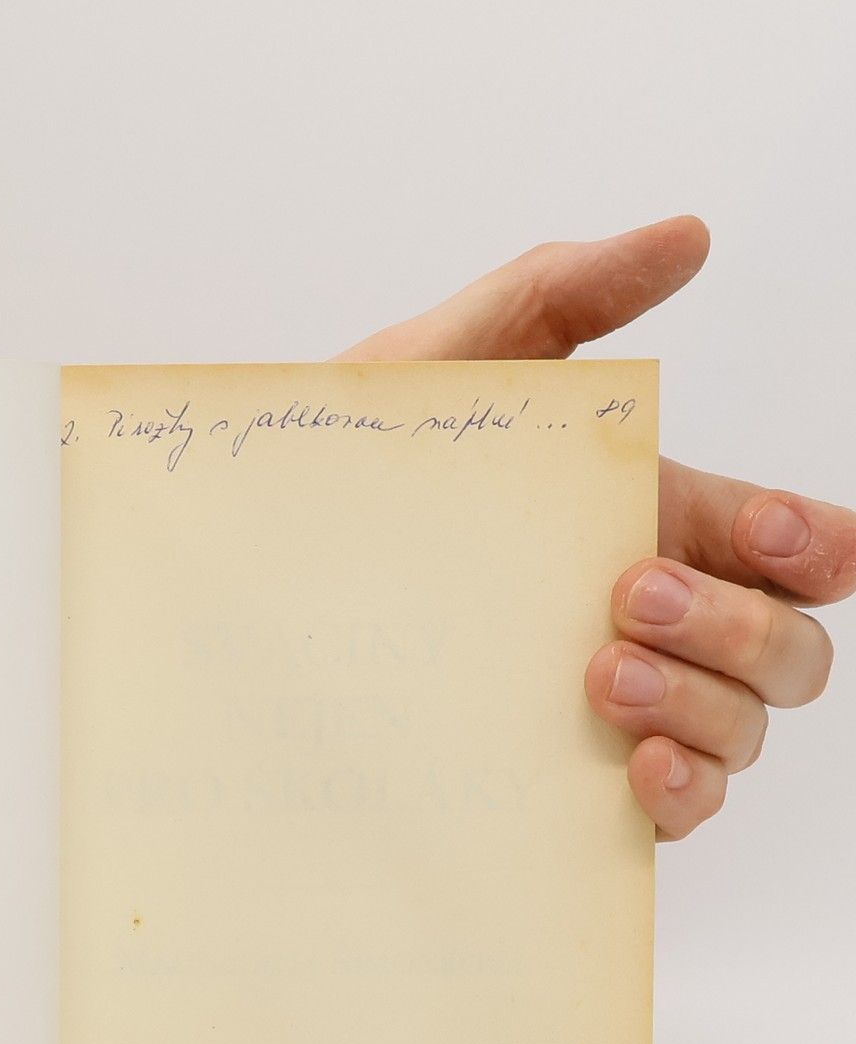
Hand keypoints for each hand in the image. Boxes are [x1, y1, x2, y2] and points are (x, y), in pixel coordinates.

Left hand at [338, 217, 845, 837]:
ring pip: (743, 728)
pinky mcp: (566, 782)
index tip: (763, 529)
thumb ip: (556, 296)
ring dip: (703, 703)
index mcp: (648, 519)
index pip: (795, 549)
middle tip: (623, 592)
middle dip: (737, 624)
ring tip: (595, 672)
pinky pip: (677, 808)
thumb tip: (685, 236)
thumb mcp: (439, 368)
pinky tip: (638, 768)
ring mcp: (613, 707)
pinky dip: (683, 792)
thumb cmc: (346, 470)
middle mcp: (646, 620)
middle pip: (787, 649)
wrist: (245, 573)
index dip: (816, 543)